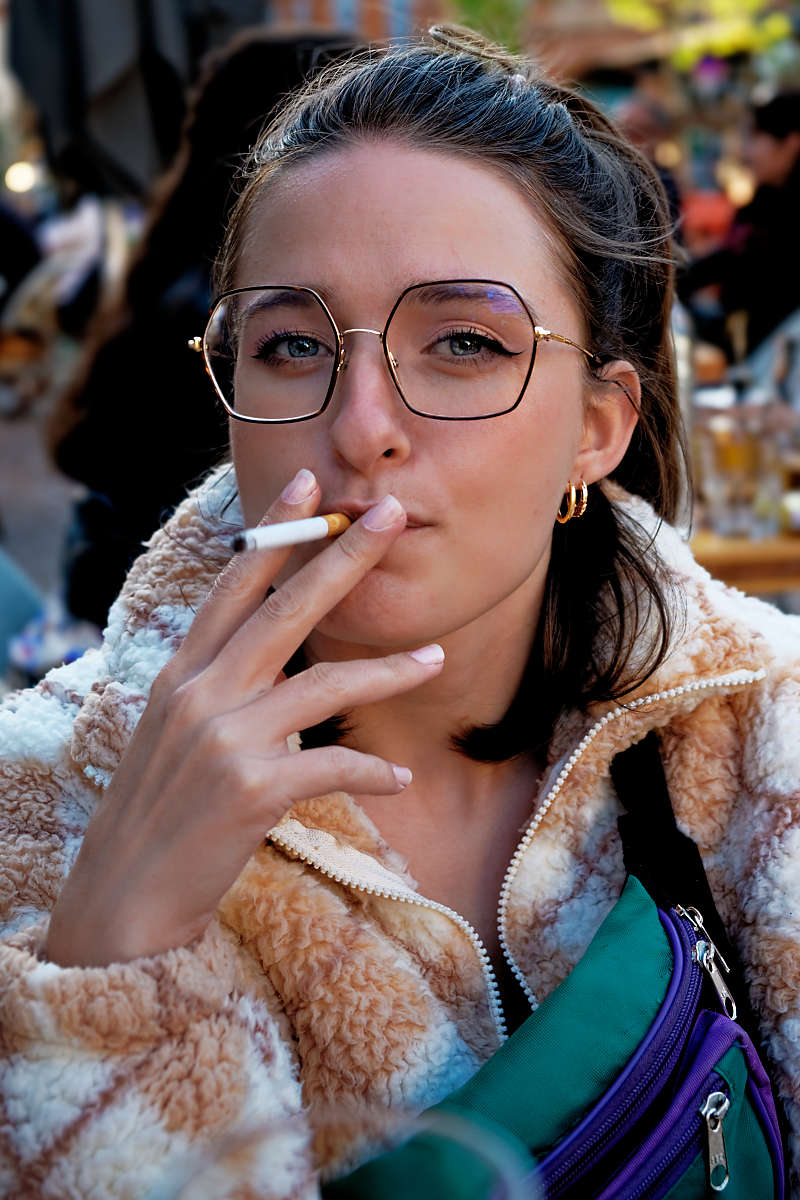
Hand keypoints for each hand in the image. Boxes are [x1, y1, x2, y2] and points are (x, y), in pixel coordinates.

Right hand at [45, 471, 443, 966]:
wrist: (125, 893)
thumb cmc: (157, 812)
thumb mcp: (171, 733)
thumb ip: (215, 688)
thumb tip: (272, 661)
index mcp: (181, 674)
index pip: (233, 586)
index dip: (273, 532)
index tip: (308, 484)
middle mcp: (199, 694)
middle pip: (285, 610)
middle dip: (342, 557)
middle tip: (391, 515)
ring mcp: (223, 739)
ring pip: (323, 682)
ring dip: (387, 670)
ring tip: (435, 658)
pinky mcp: (250, 790)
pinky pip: (332, 765)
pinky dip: (371, 770)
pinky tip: (398, 776)